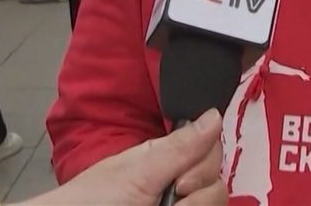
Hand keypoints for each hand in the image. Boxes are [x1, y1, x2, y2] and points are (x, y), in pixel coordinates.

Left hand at [20, 110, 226, 205]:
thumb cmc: (94, 199)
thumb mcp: (138, 172)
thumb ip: (179, 147)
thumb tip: (214, 115)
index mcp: (165, 158)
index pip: (209, 150)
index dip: (206, 162)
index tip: (182, 179)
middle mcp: (176, 182)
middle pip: (216, 180)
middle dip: (200, 190)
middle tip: (172, 197)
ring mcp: (177, 203)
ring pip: (214, 202)